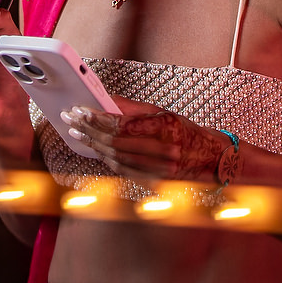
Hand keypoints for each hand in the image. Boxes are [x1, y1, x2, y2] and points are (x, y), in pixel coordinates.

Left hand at [60, 99, 231, 185]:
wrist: (210, 158)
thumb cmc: (185, 131)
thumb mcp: (162, 113)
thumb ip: (132, 109)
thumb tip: (106, 101)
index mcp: (165, 127)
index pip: (122, 123)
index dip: (97, 117)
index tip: (80, 110)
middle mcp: (162, 149)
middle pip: (115, 141)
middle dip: (89, 130)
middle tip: (71, 120)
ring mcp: (159, 169)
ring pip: (116, 158)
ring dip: (93, 145)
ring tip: (77, 133)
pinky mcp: (154, 181)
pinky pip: (123, 170)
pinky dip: (106, 160)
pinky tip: (95, 150)